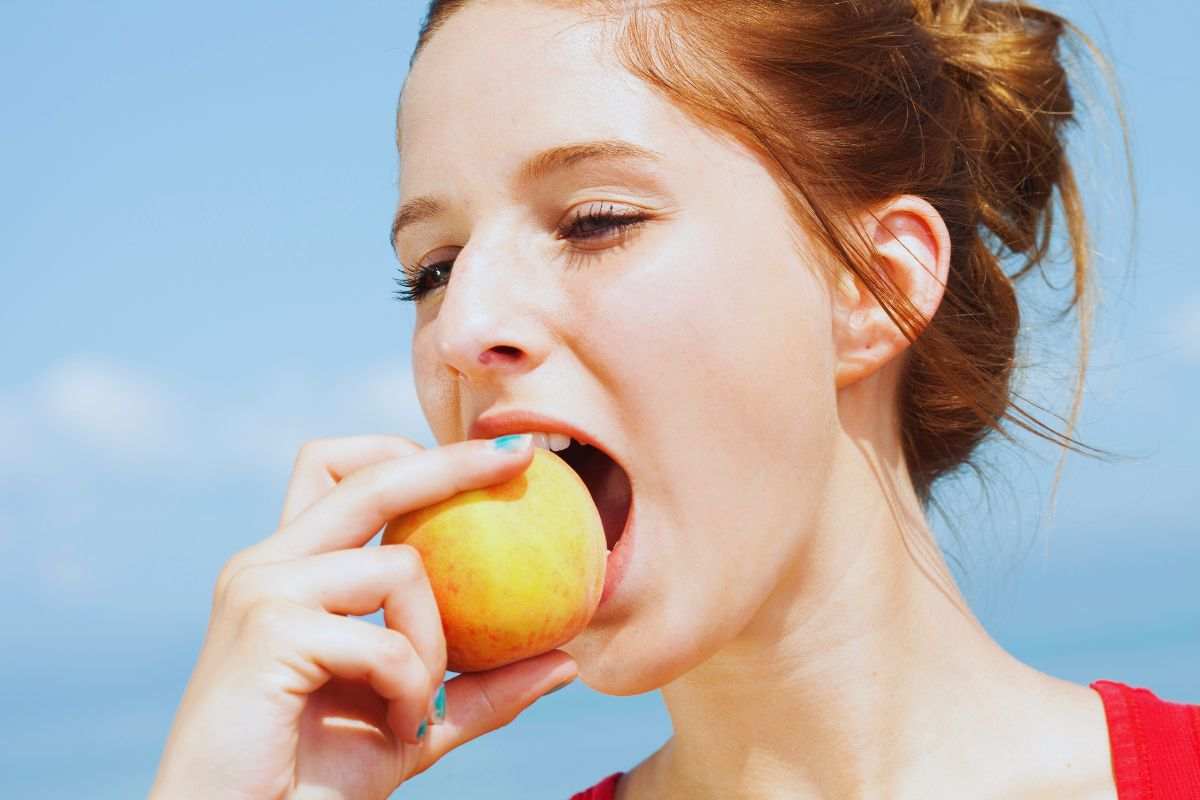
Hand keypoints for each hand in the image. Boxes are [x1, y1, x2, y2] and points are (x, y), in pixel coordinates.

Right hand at [150, 435, 578, 799]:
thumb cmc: (310, 782)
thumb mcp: (413, 722)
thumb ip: (480, 688)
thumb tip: (567, 660)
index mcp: (292, 571)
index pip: (342, 473)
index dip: (411, 453)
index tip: (495, 454)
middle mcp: (268, 564)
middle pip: (370, 476)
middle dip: (451, 461)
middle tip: (522, 457)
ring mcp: (262, 589)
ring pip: (401, 568)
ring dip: (434, 645)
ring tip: (418, 707)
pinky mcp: (269, 629)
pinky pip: (387, 642)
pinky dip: (412, 687)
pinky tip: (398, 727)